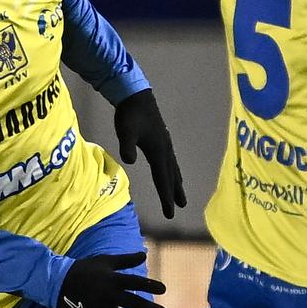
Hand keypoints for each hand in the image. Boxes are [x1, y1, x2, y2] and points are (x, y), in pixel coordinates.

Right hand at [57, 252, 166, 307]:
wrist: (58, 282)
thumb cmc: (84, 269)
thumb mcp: (105, 261)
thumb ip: (125, 260)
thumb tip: (144, 254)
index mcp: (113, 279)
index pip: (136, 282)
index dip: (150, 285)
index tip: (163, 289)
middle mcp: (109, 294)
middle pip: (133, 302)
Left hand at [113, 88, 185, 218]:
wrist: (135, 96)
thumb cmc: (129, 114)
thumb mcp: (125, 130)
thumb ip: (127, 145)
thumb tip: (129, 161)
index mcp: (158, 150)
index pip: (163, 178)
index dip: (166, 196)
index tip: (170, 211)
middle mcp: (165, 149)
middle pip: (171, 175)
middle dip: (175, 193)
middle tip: (181, 207)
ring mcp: (164, 144)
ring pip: (173, 169)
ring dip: (177, 183)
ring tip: (181, 197)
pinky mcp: (161, 140)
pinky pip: (170, 161)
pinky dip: (173, 172)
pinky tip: (172, 174)